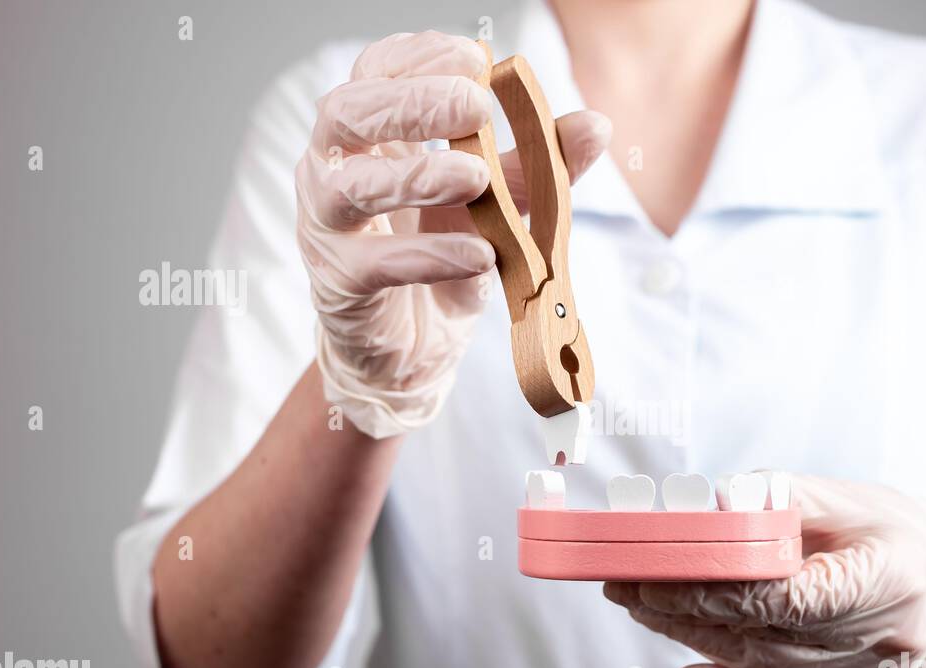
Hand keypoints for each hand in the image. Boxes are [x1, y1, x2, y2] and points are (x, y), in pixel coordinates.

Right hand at [295, 31, 610, 437]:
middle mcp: (336, 171)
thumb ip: (535, 167)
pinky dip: (429, 255)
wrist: (411, 351)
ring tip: (475, 177)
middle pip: (346, 113)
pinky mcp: (340, 286)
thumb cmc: (442, 260)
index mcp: (370, 137)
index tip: (475, 60)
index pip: (375, 72)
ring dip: (417, 174)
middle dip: (414, 103)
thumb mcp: (496, 207)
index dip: (419, 58)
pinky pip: (375, 264)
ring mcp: (328, 229)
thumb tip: (597, 126)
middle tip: (477, 107)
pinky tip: (477, 254)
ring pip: (348, 186)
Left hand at [603, 475, 925, 667]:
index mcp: (894, 579)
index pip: (792, 596)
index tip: (660, 573)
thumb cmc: (891, 532)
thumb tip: (705, 507)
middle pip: (770, 635)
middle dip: (688, 610)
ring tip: (642, 609)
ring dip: (694, 640)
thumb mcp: (845, 498)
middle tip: (629, 586)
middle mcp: (888, 641)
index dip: (720, 589)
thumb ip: (776, 499)